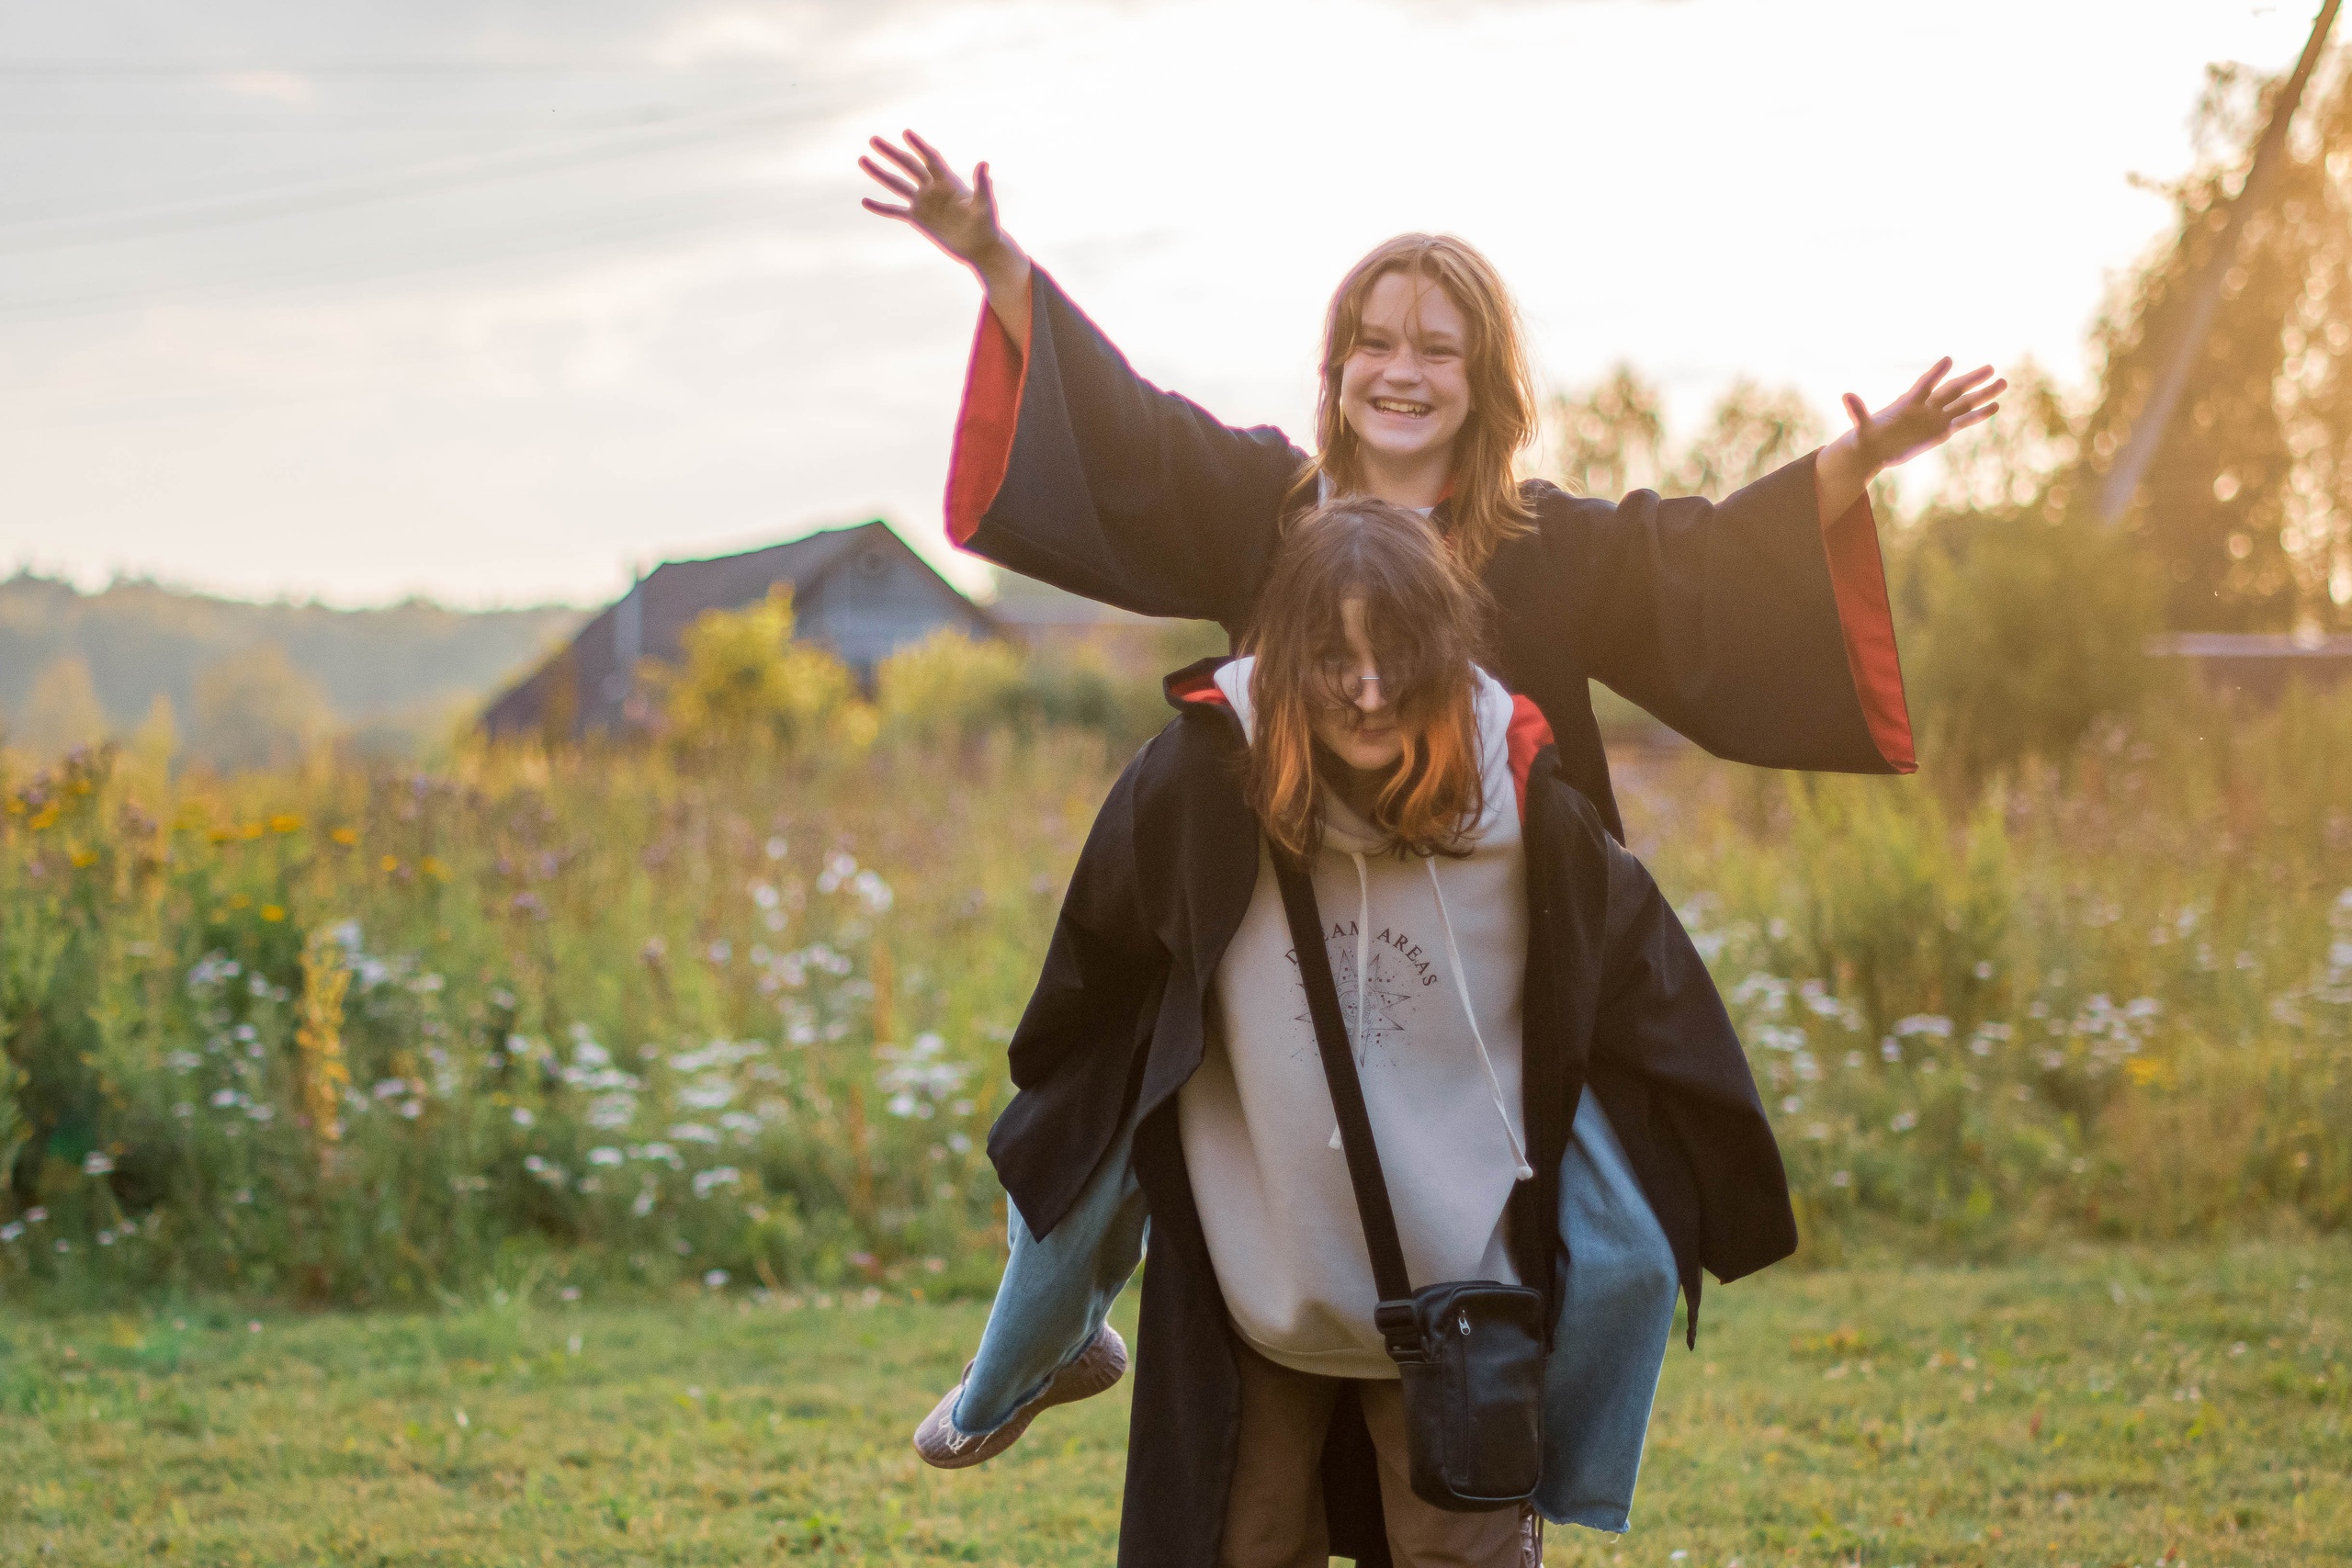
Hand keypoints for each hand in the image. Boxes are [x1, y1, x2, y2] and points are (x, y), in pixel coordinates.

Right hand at [859, 130, 1014, 274]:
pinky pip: (895, 211)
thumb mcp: (984, 203)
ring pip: (897, 185)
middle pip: (908, 166)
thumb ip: (982, 184)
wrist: (979, 247)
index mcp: (948, 181)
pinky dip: (881, 207)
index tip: (906, 132)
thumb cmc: (987, 224)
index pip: (930, 158)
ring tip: (862, 159)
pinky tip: (865, 201)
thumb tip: (984, 163)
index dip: (919, 146)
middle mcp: (932, 188)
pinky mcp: (917, 219)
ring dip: (880, 173)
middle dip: (891, 153)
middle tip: (873, 139)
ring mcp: (923, 203)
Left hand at [1840, 359, 2005, 472]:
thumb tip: (1845, 396)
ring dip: (1982, 394)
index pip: (1924, 385)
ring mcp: (1936, 417)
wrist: (1875, 448)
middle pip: (1952, 390)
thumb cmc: (1867, 437)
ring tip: (2003, 382)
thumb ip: (1858, 412)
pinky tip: (1995, 407)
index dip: (1935, 373)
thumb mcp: (1862, 427)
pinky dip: (1978, 415)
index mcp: (1908, 403)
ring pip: (1963, 403)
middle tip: (1991, 367)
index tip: (1948, 359)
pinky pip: (1963, 421)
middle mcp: (1926, 407)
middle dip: (1971, 379)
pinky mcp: (1941, 430)